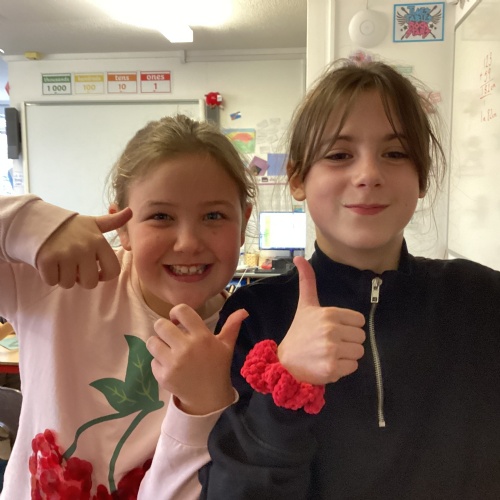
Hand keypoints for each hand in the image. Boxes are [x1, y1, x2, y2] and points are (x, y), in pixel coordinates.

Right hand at [35, 208, 131, 288]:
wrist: (38, 221)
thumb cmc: (71, 227)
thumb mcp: (94, 223)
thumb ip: (113, 222)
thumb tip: (131, 211)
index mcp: (99, 241)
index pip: (113, 271)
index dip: (104, 276)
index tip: (96, 271)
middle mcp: (84, 248)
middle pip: (90, 283)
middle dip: (82, 279)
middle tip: (75, 266)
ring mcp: (65, 254)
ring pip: (69, 284)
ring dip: (64, 277)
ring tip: (61, 262)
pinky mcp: (47, 259)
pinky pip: (53, 281)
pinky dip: (50, 276)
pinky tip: (50, 263)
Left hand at [147, 305, 247, 414]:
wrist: (209, 399)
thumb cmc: (217, 367)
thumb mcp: (226, 346)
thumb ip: (232, 326)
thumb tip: (244, 311)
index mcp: (202, 337)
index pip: (181, 310)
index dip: (176, 312)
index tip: (178, 321)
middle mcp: (186, 348)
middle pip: (160, 325)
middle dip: (164, 328)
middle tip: (171, 336)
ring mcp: (173, 363)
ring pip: (152, 342)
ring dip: (158, 344)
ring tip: (167, 350)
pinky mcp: (163, 376)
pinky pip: (152, 360)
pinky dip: (159, 363)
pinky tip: (170, 367)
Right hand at [277, 256, 365, 384]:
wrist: (285, 362)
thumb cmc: (299, 333)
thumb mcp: (305, 306)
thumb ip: (307, 281)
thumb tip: (299, 257)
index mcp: (328, 313)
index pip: (358, 320)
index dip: (348, 326)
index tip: (333, 330)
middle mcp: (331, 330)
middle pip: (360, 337)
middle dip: (348, 342)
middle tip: (329, 344)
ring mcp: (331, 349)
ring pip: (359, 352)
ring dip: (346, 356)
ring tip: (329, 354)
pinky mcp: (332, 368)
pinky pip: (353, 367)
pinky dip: (343, 369)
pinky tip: (328, 365)